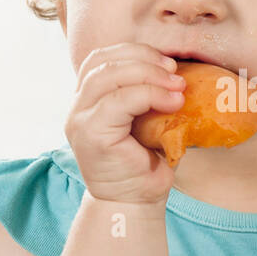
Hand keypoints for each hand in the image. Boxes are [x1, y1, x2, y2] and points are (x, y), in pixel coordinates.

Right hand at [64, 42, 185, 206]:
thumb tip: (178, 70)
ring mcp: (80, 120)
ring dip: (149, 75)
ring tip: (177, 86)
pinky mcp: (91, 134)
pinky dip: (149, 95)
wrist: (135, 203)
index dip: (135, 52)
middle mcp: (78, 107)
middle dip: (145, 60)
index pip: (102, 58)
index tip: (168, 63)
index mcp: (88, 100)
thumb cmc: (144, 165)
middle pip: (104, 62)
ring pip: (109, 76)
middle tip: (176, 73)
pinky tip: (172, 103)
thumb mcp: (147, 122)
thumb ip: (148, 95)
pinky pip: (118, 101)